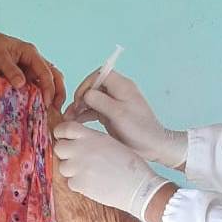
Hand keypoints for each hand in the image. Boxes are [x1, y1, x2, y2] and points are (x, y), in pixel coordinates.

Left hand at [0, 19, 65, 109]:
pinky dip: (38, 92)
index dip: (49, 89)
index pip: (46, 72)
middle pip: (53, 75)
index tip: (47, 103)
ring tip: (49, 109)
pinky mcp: (20, 71)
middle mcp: (32, 59)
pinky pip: (33, 82)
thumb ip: (10, 70)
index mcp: (30, 52)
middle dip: (58, 91)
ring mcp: (27, 65)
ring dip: (50, 92)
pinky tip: (35, 104)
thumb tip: (22, 85)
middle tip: (56, 109)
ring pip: (46, 79)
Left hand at [54, 121, 171, 218]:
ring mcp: (79, 167)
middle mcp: (82, 149)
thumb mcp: (110, 143)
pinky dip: (78, 184)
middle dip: (65, 153)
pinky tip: (93, 183)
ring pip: (63, 167)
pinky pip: (70, 182)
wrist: (139, 187)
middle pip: (59, 148)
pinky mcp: (80, 184)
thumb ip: (90, 140)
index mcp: (92, 136)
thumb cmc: (129, 165)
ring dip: (72, 170)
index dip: (61, 133)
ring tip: (88, 173)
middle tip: (75, 159)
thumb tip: (73, 141)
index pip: (65, 128)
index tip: (61, 137)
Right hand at [64, 70, 186, 168]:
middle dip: (80, 97)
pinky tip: (76, 122)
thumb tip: (85, 94)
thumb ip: (100, 101)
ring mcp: (113, 103)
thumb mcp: (118, 114)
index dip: (87, 84)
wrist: (152, 147)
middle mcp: (117, 91)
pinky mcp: (110, 114)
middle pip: (93, 86)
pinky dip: (84, 115)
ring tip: (69, 118)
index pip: (100, 74)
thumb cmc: (139, 129)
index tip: (80, 98)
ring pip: (91, 99)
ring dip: (79, 107)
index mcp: (122, 86)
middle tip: (73, 110)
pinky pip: (93, 110)